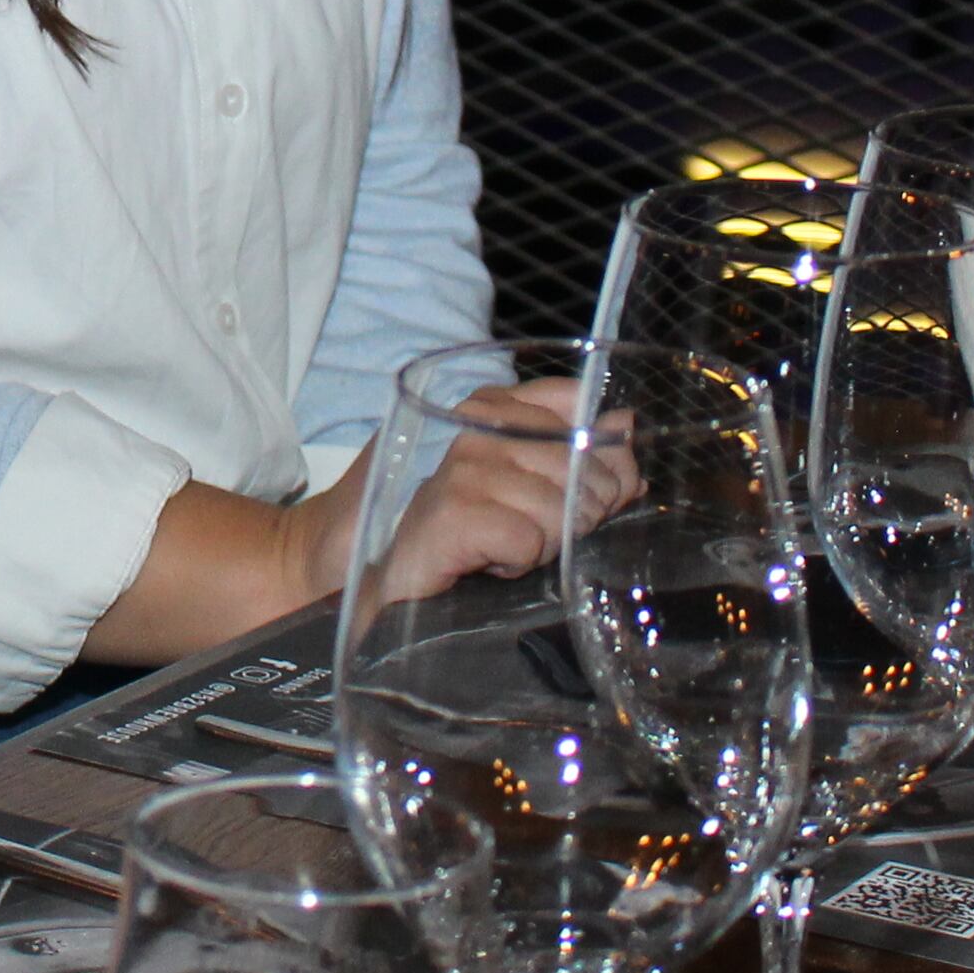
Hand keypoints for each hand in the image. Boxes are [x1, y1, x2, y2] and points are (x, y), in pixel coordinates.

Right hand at [286, 375, 626, 606]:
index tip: (591, 495)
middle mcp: (477, 424)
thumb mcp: (506, 480)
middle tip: (532, 537)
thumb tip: (627, 426)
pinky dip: (515, 560)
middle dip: (578, 517)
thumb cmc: (431, 525)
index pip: (582, 409)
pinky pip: (529, 538)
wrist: (346, 568)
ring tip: (499, 551)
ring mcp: (462, 466)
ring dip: (541, 545)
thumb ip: (568, 452)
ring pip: (562, 509)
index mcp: (491, 404)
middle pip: (585, 469)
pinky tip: (483, 562)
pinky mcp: (450, 512)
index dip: (604, 461)